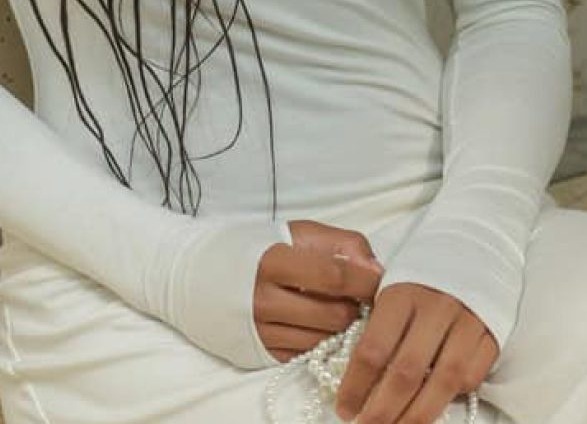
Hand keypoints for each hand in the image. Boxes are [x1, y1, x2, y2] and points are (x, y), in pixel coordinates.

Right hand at [253, 219, 384, 362]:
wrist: (207, 275)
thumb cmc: (262, 248)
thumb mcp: (299, 232)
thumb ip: (342, 244)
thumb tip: (376, 269)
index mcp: (274, 262)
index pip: (334, 276)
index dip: (364, 279)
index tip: (380, 279)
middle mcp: (265, 301)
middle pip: (335, 315)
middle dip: (355, 306)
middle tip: (357, 296)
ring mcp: (263, 332)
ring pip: (326, 340)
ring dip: (341, 327)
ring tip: (337, 308)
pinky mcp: (264, 354)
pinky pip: (309, 354)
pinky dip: (321, 341)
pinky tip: (318, 324)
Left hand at [333, 282, 498, 423]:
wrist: (472, 244)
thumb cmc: (419, 273)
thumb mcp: (390, 286)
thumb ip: (377, 327)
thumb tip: (356, 379)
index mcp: (400, 293)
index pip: (373, 350)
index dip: (355, 386)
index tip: (344, 408)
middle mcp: (435, 308)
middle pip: (405, 373)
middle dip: (382, 411)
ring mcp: (467, 322)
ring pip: (441, 384)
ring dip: (416, 416)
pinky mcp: (492, 335)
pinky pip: (470, 378)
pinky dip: (451, 398)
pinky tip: (431, 406)